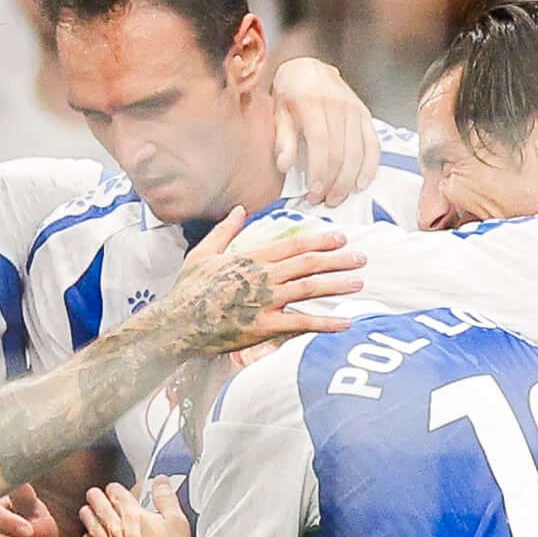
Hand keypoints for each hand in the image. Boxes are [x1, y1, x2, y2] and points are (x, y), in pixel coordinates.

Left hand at [78, 479, 189, 536]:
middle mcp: (114, 528)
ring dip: (87, 515)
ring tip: (85, 511)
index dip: (115, 489)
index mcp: (132, 514)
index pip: (117, 493)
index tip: (114, 488)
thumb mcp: (177, 523)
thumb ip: (167, 499)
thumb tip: (161, 481)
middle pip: (99, 507)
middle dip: (95, 498)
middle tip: (93, 494)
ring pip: (91, 525)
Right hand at [157, 213, 361, 353]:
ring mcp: (265, 301)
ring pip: (309, 288)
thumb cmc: (187, 290)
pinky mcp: (264, 326)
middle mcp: (262, 276)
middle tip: (361, 257)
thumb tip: (241, 210)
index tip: (340, 238)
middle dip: (337, 259)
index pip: (293, 245)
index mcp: (250, 257)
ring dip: (337, 284)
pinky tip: (345, 323)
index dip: (320, 240)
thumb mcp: (203, 253)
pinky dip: (325, 323)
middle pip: (308, 263)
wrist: (176, 324)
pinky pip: (300, 323)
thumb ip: (225, 231)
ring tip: (358, 282)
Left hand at [270, 58, 378, 202]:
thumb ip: (282, 138)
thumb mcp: (278, 111)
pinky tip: (361, 184)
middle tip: (324, 201)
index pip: (320, 143)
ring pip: (358, 152)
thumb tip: (284, 166)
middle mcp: (337, 105)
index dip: (319, 171)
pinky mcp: (365, 115)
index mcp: (312, 102)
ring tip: (338, 197)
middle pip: (341, 151)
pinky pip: (373, 145)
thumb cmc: (290, 93)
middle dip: (334, 182)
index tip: (314, 193)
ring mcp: (354, 110)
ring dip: (349, 180)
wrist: (309, 67)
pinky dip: (369, 167)